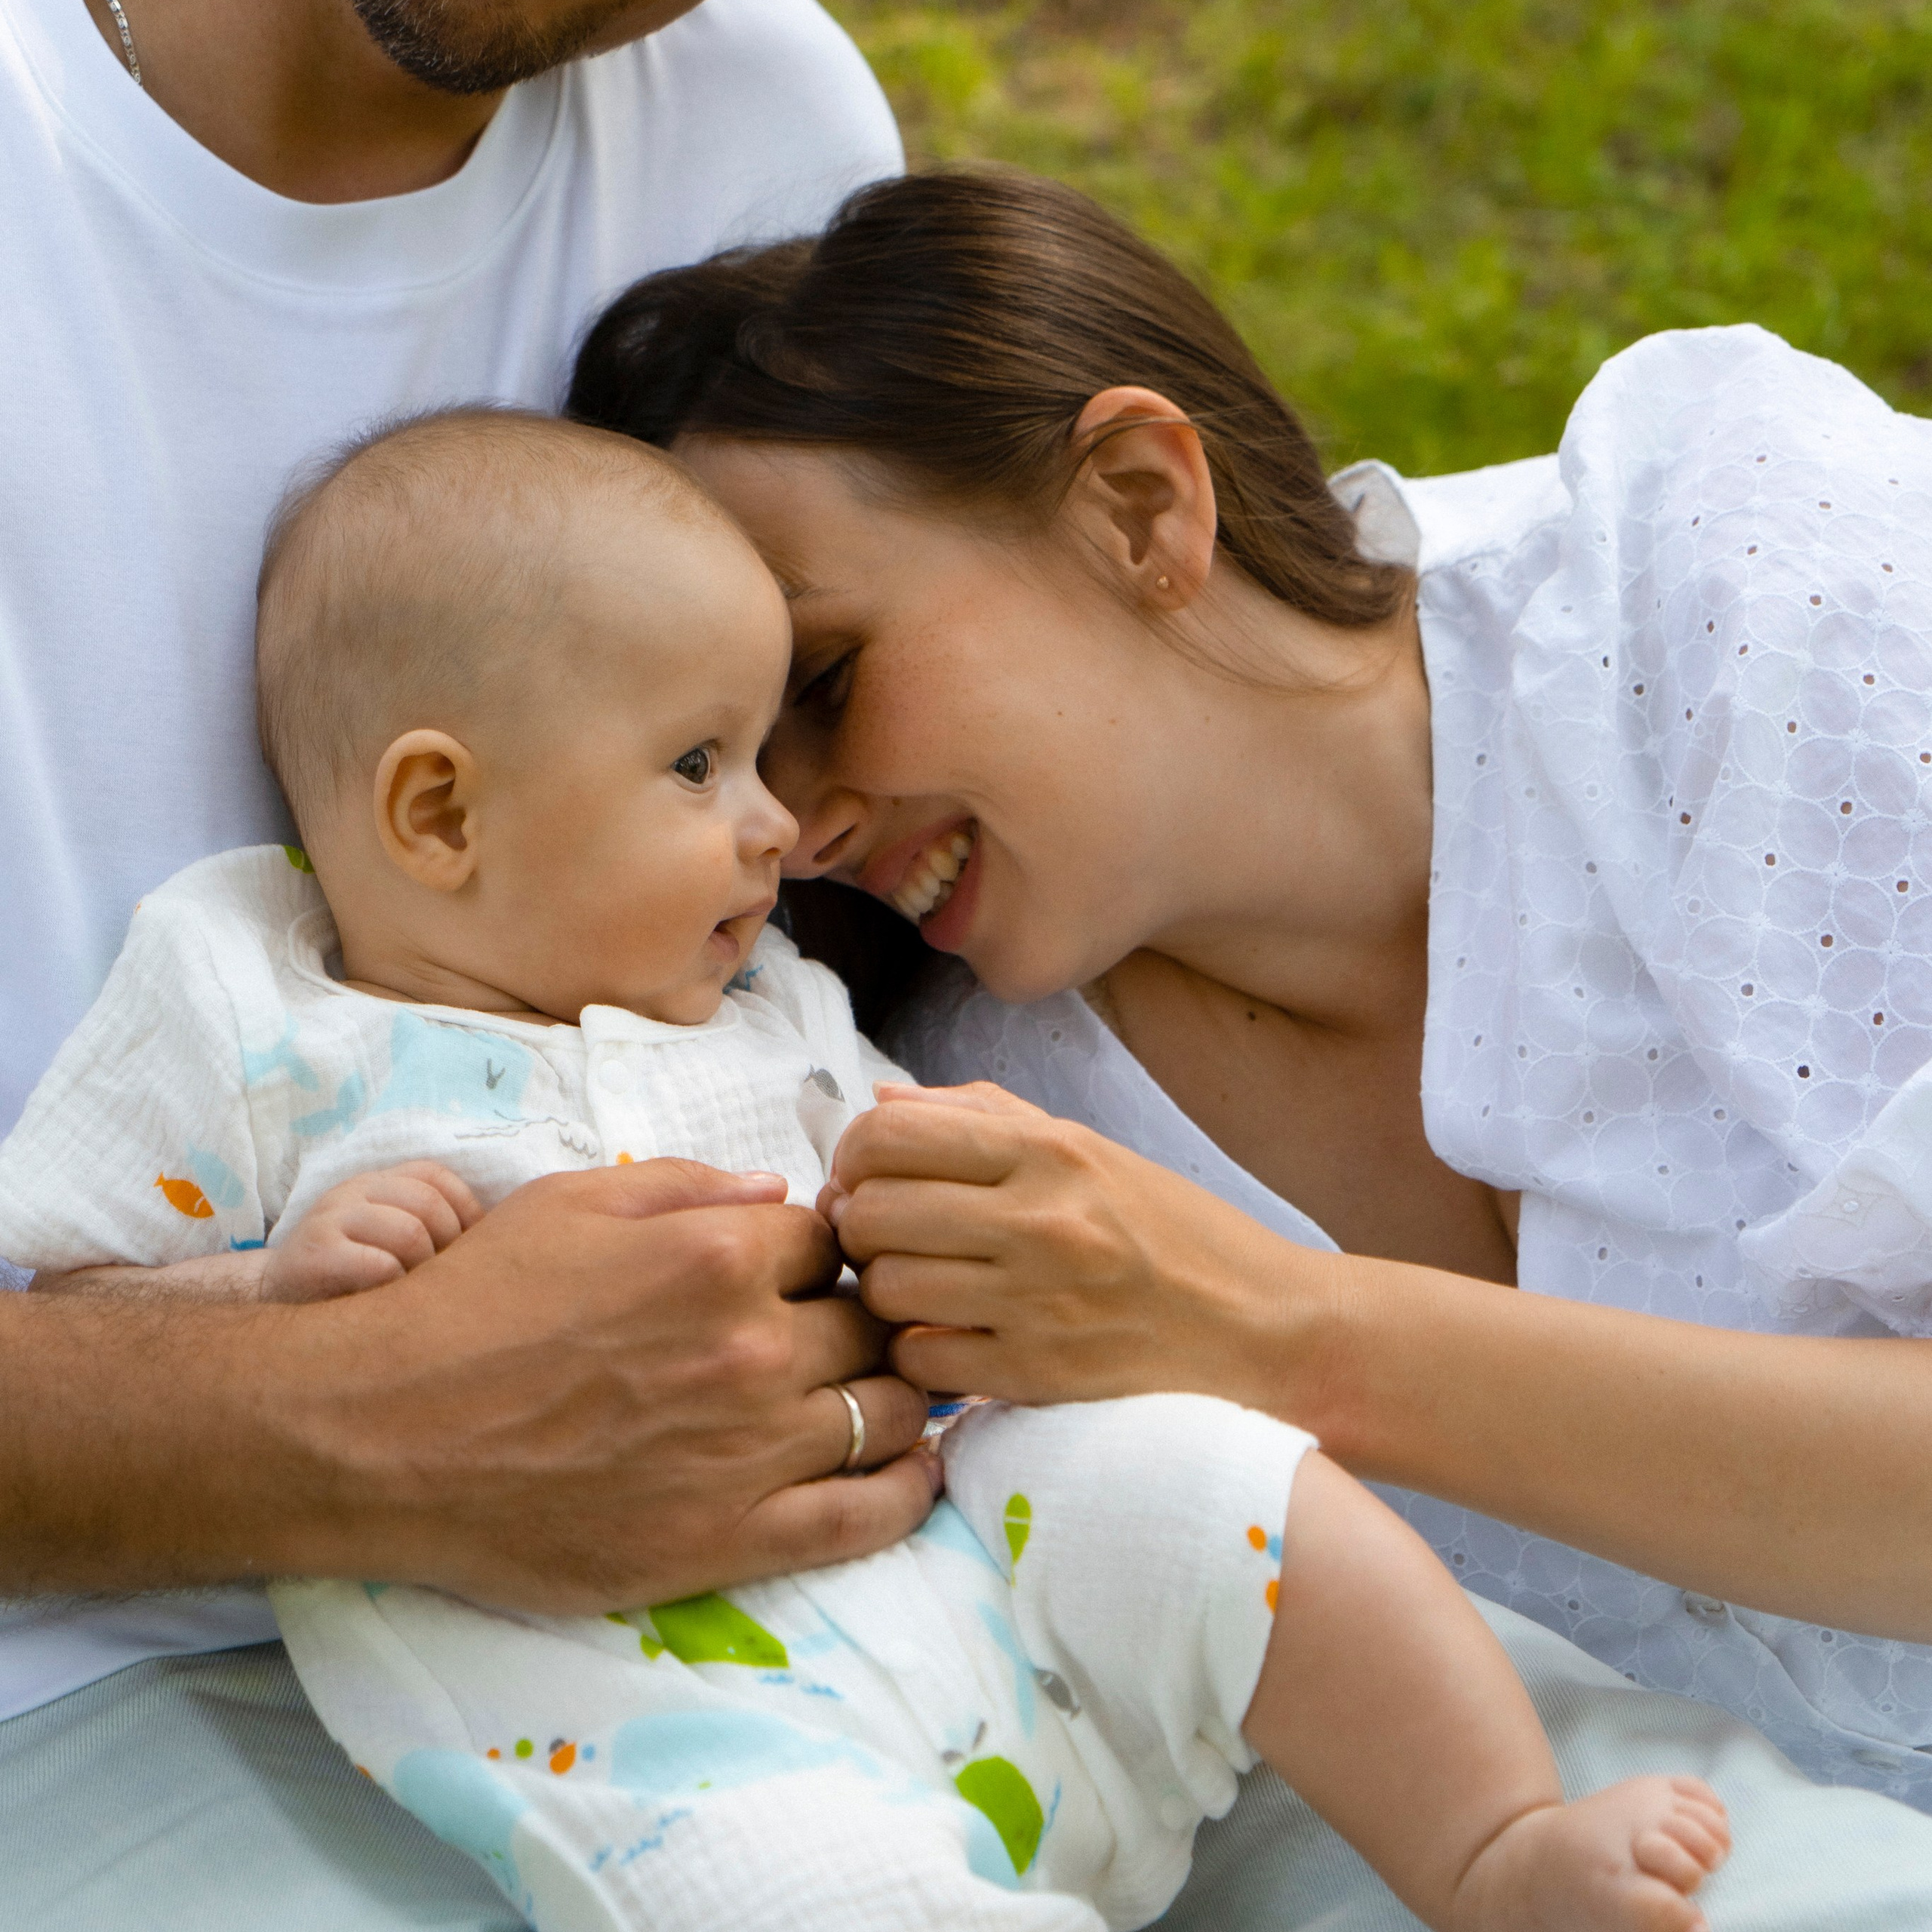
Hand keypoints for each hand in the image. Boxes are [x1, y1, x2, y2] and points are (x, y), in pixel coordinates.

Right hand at [262, 1161, 481, 1301]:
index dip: (466, 1210)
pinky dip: (397, 1284)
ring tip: (418, 1293)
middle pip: (429, 1204)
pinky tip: (390, 1301)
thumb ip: (429, 1230)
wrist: (274, 1300)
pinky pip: (379, 1263)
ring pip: (410, 1232)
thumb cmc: (349, 1277)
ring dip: (426, 1268)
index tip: (472, 1249)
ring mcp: (331, 1217)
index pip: (436, 1176)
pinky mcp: (314, 1253)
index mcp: (377, 1181)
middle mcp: (353, 1189)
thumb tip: (501, 1239)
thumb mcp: (389, 1240)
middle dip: (449, 1245)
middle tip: (446, 1280)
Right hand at [276, 1158, 936, 1611]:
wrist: (381, 1435)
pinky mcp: (728, 1541)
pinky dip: (909, 1490)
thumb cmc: (471, 1307)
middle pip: (868, 1324)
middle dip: (859, 1320)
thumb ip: (690, 1186)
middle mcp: (750, 1349)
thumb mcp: (573, 1202)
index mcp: (718, 1255)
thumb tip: (782, 1191)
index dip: (818, 1254)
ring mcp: (747, 1451)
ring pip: (884, 1411)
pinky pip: (865, 1517)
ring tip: (875, 1392)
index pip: (831, 1242)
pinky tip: (917, 1470)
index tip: (798, 1273)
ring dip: (891, 1395)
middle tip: (832, 1334)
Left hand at [825, 1083, 1328, 1408]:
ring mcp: (1038, 1302)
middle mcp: (1041, 1219)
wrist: (1264, 1329)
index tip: (871, 1176)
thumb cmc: (1174, 1234)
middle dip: (861, 1226)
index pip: (889, 1135)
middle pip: (872, 1212)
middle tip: (887, 1237)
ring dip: (887, 1293)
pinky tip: (953, 1339)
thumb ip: (982, 1117)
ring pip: (886, 1289)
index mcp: (1050, 1150)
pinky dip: (921, 1354)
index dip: (856, 1157)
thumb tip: (880, 1105)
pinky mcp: (1039, 1376)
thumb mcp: (1090, 1150)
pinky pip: (921, 1361)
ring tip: (923, 1289)